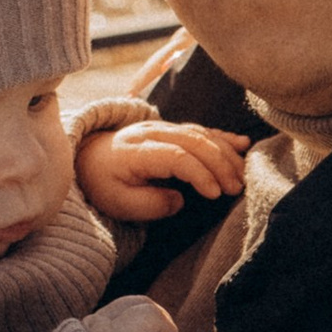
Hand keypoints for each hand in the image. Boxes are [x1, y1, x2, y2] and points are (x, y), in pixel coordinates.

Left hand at [78, 117, 250, 224]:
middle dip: (220, 164)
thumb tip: (180, 200)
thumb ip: (150, 204)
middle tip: (237, 188)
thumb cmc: (104, 185)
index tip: (215, 194)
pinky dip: (223, 137)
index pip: (177, 156)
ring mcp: (162, 126)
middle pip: (194, 141)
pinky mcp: (171, 128)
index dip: (200, 174)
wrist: (88, 159)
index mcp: (136, 150)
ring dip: (226, 153)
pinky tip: (243, 144)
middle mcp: (151, 132)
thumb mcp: (119, 203)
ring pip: (201, 133)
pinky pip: (201, 129)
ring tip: (243, 176)